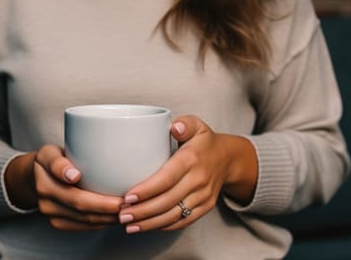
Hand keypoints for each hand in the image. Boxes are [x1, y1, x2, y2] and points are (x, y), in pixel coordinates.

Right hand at [34, 144, 124, 230]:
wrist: (37, 177)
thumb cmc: (53, 160)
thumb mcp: (51, 152)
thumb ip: (59, 161)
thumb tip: (73, 175)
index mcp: (44, 176)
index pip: (61, 178)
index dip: (79, 182)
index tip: (92, 184)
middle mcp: (45, 197)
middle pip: (78, 204)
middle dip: (105, 206)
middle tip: (127, 202)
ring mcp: (50, 213)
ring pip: (83, 219)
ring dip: (107, 217)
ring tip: (126, 211)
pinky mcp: (58, 223)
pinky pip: (83, 226)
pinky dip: (101, 222)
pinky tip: (114, 216)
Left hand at [117, 115, 257, 233]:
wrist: (229, 159)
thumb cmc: (204, 141)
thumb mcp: (197, 125)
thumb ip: (185, 123)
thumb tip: (175, 127)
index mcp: (192, 159)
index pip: (167, 178)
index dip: (147, 190)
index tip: (127, 197)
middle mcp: (199, 180)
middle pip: (167, 201)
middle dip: (143, 211)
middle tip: (122, 215)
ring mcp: (203, 196)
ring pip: (174, 215)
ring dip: (150, 223)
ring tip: (129, 225)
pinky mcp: (205, 208)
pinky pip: (183, 221)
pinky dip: (163, 226)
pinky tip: (146, 226)